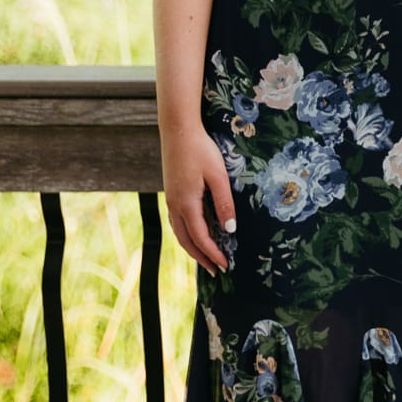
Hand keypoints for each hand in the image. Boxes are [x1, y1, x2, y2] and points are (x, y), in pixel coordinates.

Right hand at [162, 122, 235, 274]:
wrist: (178, 130)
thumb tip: (230, 229)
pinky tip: (195, 235)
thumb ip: (224, 202)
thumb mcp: (218, 175)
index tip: (226, 266)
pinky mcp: (171, 193)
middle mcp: (174, 205)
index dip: (213, 253)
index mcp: (186, 203)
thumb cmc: (201, 150)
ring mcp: (170, 200)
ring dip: (193, 247)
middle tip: (216, 271)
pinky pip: (178, 222)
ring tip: (206, 258)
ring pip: (180, 233)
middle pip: (187, 241)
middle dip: (202, 257)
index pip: (200, 237)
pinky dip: (187, 234)